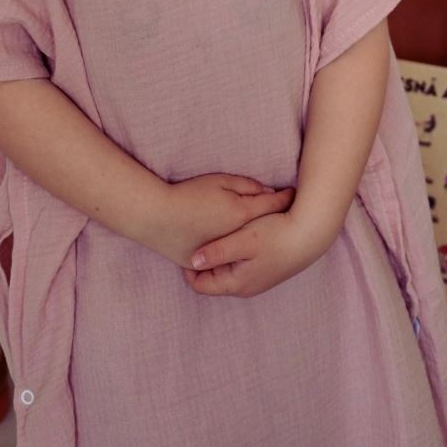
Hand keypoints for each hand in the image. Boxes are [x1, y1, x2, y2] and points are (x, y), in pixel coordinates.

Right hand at [151, 173, 294, 267]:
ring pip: (247, 253)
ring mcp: (219, 256)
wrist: (153, 216)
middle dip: (274, 223)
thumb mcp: (219, 182)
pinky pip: (226, 263)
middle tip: (283, 215)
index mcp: (240, 215)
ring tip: (264, 234)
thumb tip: (267, 193)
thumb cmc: (187, 195)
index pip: (271, 206)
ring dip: (257, 244)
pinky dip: (235, 256)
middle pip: (263, 231)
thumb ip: (246, 187)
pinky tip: (240, 252)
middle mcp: (234, 239)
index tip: (293, 193)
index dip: (284, 198)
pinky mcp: (203, 265)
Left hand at [182, 210, 332, 297]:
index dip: (189, 267)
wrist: (310, 235)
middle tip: (196, 237)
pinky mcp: (265, 268)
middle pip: (212, 277)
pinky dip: (233, 251)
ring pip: (226, 269)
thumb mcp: (244, 240)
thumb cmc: (277, 236)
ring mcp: (256, 279)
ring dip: (219, 254)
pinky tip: (234, 233)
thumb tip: (192, 261)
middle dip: (204, 259)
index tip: (185, 245)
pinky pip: (239, 264)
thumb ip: (217, 252)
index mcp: (236, 284)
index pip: (200, 284)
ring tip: (213, 233)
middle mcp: (244, 286)